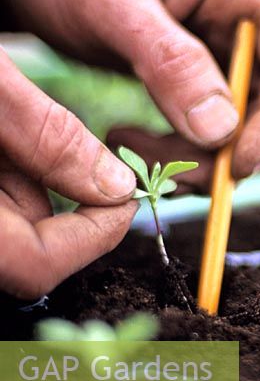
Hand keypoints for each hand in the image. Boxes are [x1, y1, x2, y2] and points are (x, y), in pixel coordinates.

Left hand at [0, 0, 259, 184]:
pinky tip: (135, 144)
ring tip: (133, 151)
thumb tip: (223, 132)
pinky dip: (180, 150)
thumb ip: (170, 63)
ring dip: (198, 157)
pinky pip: (211, 128)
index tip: (235, 161)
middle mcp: (244, 18)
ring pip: (245, 125)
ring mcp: (224, 47)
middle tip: (173, 173)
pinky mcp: (200, 74)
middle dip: (232, 149)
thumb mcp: (110, 5)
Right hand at [0, 45, 136, 297]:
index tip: (126, 200)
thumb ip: (45, 138)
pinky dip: (8, 164)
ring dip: (34, 176)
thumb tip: (114, 189)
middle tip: (100, 159)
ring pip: (6, 216)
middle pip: (19, 247)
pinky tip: (8, 116)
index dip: (91, 240)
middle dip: (67, 205)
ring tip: (24, 113)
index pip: (31, 267)